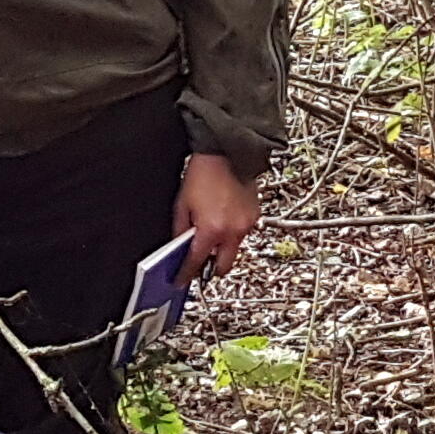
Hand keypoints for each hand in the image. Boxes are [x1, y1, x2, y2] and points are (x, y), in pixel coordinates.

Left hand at [174, 152, 261, 281]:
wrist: (227, 153)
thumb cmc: (204, 173)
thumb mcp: (182, 203)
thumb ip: (180, 230)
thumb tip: (179, 247)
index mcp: (211, 229)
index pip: (196, 262)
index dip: (186, 274)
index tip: (180, 280)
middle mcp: (232, 231)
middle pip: (222, 267)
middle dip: (210, 269)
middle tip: (200, 263)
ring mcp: (246, 225)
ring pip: (234, 251)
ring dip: (222, 249)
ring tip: (211, 233)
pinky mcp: (255, 216)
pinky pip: (242, 234)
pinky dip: (232, 233)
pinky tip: (223, 219)